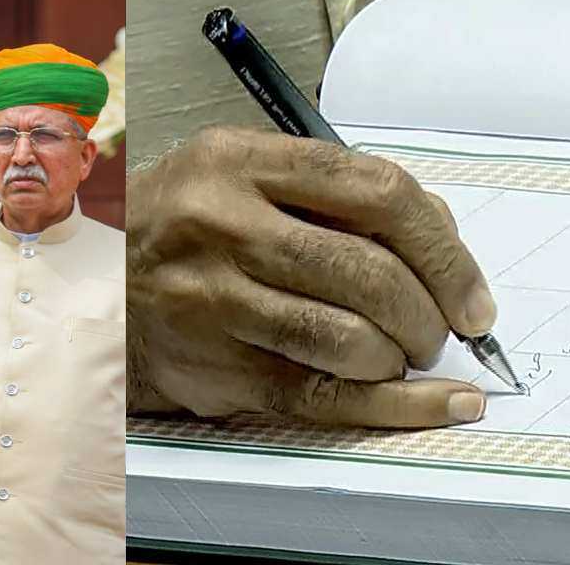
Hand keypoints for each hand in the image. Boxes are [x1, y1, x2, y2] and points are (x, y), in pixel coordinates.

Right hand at [127, 127, 494, 427]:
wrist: (98, 289)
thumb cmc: (186, 228)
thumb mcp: (245, 177)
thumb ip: (338, 194)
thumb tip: (442, 239)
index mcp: (239, 162)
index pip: (375, 192)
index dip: (443, 246)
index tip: (470, 286)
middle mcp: (222, 225)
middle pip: (368, 273)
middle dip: (430, 312)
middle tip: (443, 327)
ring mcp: (213, 301)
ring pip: (348, 341)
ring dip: (402, 357)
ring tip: (405, 352)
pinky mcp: (214, 367)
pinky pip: (323, 397)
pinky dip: (394, 407)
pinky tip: (434, 403)